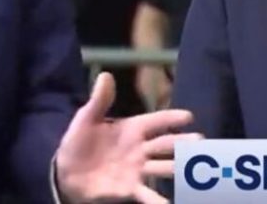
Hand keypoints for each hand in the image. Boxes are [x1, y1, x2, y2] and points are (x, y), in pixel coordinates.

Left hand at [56, 72, 200, 203]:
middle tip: (199, 141)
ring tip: (194, 172)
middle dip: (182, 142)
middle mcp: (140, 149)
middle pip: (165, 144)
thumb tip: (105, 75)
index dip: (170, 118)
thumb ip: (99, 100)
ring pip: (163, 168)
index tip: (188, 116)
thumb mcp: (86, 119)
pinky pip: (148, 195)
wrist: (67, 171)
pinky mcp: (130, 188)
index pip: (155, 121)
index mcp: (131, 129)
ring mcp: (138, 170)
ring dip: (178, 169)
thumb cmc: (79, 142)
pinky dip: (159, 201)